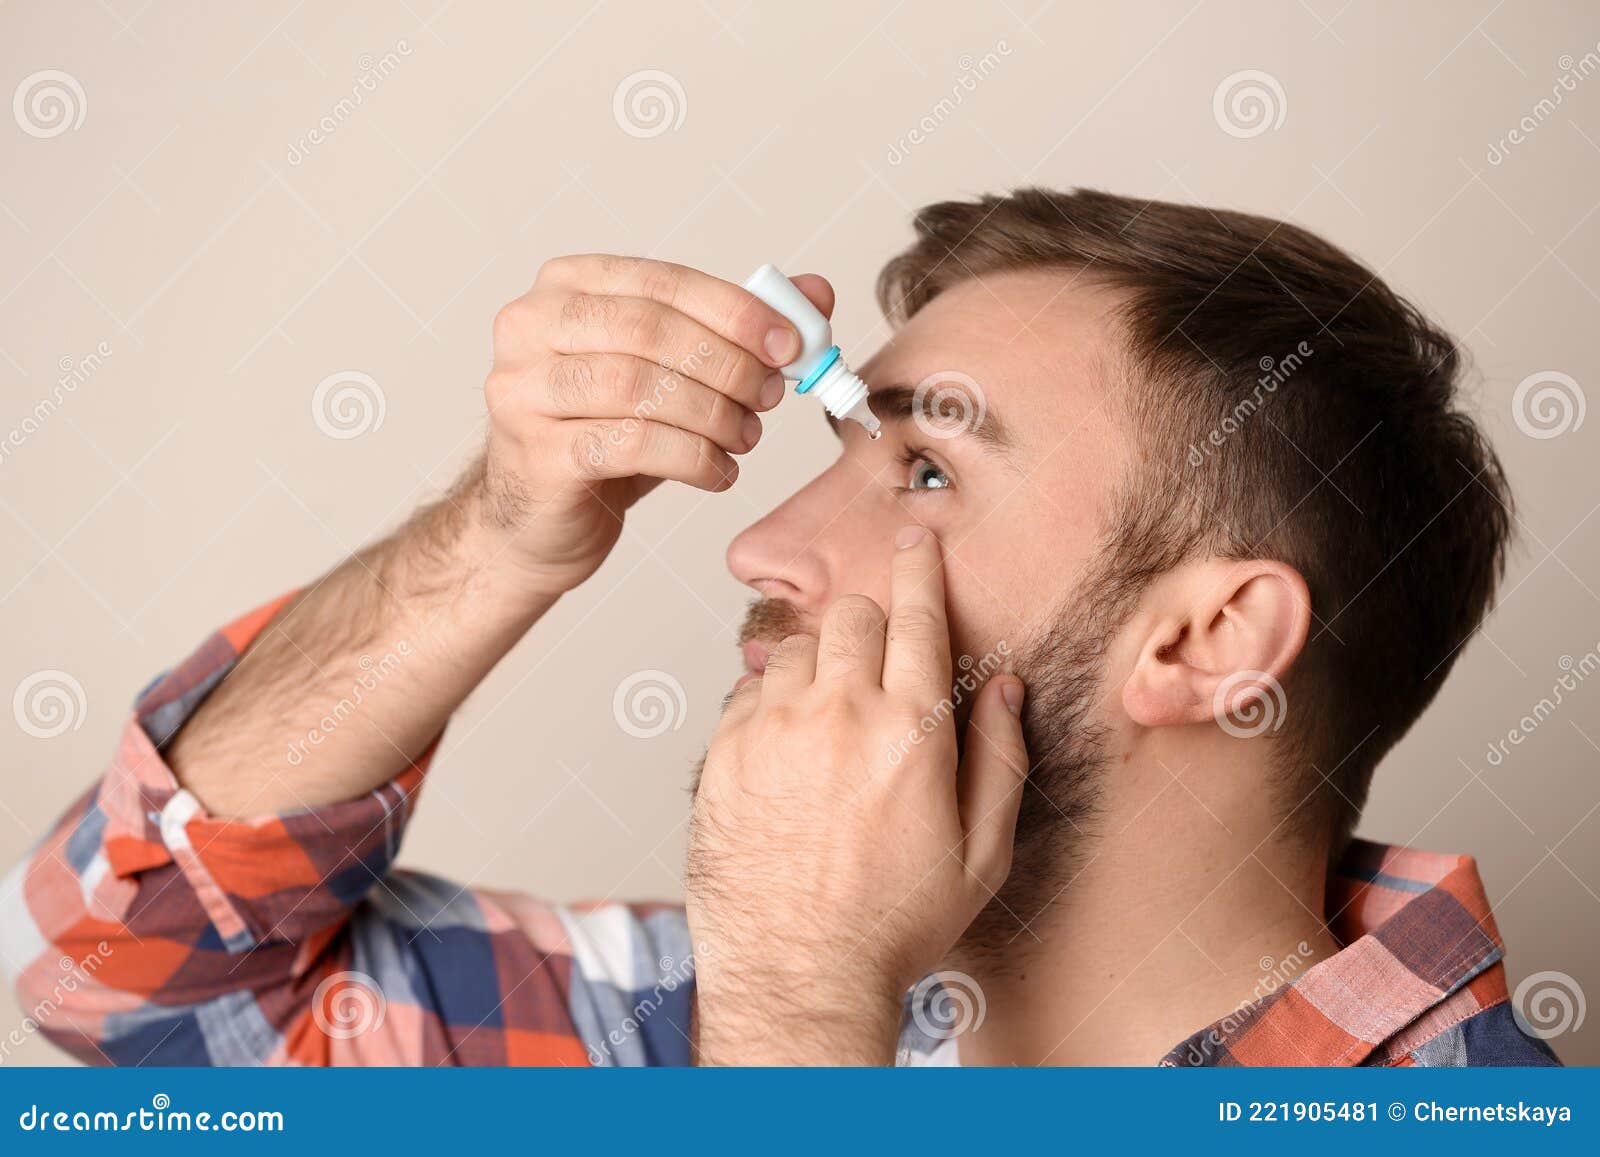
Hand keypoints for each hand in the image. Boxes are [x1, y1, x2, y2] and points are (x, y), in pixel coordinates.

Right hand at [475, 254, 833, 595]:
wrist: (541, 517)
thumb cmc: (607, 433)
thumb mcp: (672, 372)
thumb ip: (737, 327)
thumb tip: (814, 294)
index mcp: (567, 286)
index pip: (663, 280)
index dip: (735, 310)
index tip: (790, 343)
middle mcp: (531, 327)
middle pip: (648, 329)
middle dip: (727, 363)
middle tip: (770, 394)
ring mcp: (523, 390)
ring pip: (637, 386)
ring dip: (712, 413)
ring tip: (746, 436)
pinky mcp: (536, 454)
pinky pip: (630, 445)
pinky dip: (691, 458)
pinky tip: (719, 472)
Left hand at [686, 526, 1029, 1064]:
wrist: (795, 973)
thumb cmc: (891, 924)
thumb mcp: (982, 854)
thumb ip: (1000, 757)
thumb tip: (1004, 686)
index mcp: (911, 731)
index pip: (916, 615)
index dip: (918, 568)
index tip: (914, 542)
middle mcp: (837, 714)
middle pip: (851, 614)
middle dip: (870, 622)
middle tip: (878, 663)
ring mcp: (771, 729)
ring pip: (795, 645)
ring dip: (819, 663)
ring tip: (832, 721)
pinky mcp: (722, 753)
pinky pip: (747, 689)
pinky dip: (771, 700)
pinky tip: (789, 749)